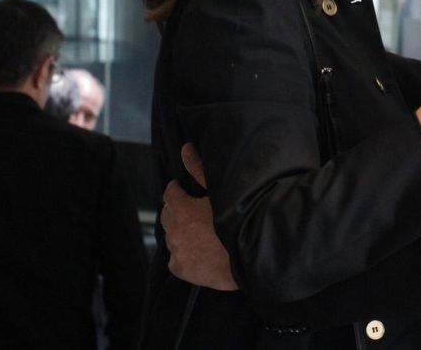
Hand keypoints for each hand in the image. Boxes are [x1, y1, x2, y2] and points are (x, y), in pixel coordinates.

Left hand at [160, 144, 236, 290]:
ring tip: (196, 231)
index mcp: (183, 211)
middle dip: (176, 210)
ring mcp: (178, 253)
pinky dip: (181, 254)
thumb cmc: (240, 220)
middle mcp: (175, 232)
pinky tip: (196, 250)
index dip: (176, 190)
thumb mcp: (220, 191)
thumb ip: (199, 169)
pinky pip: (174, 260)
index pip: (170, 194)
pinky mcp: (183, 270)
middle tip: (191, 209)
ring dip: (179, 232)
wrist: (253, 254)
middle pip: (167, 216)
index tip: (181, 189)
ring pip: (170, 238)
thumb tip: (185, 150)